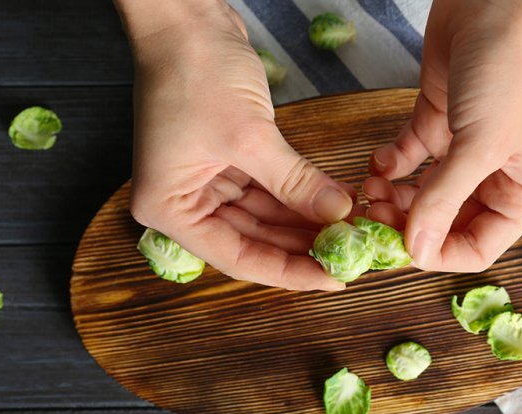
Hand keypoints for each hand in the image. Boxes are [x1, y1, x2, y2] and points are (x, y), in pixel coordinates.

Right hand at [119, 0, 352, 289]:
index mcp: (169, 208)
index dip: (289, 271)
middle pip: (252, 241)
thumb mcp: (248, 136)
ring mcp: (206, 180)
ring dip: (306, 223)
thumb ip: (295, 183)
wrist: (186, 16)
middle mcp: (184, 201)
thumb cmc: (195, 71)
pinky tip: (334, 205)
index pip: (238, 258)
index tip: (333, 279)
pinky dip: (299, 197)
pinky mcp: (228, 159)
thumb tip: (339, 215)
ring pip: (265, 217)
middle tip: (352, 256)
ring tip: (350, 231)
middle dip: (303, 247)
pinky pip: (269, 190)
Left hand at [365, 0, 521, 271]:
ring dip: (394, 198)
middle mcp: (495, 176)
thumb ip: (444, 200)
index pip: (479, 247)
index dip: (439, 254)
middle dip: (409, 225)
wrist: (497, 2)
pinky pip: (411, 159)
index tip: (400, 247)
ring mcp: (464, 150)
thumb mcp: (480, 145)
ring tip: (370, 191)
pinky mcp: (438, 122)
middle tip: (373, 217)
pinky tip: (377, 163)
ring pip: (423, 194)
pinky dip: (391, 165)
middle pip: (445, 224)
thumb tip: (415, 251)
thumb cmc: (508, 73)